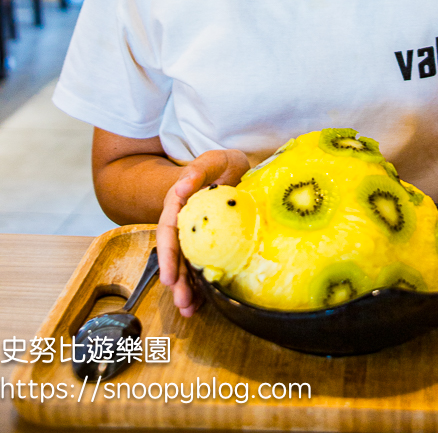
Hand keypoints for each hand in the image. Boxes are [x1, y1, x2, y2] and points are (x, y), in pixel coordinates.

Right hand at [156, 148, 248, 317]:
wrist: (236, 168)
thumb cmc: (223, 165)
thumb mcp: (215, 161)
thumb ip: (199, 170)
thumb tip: (180, 188)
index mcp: (179, 204)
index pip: (168, 232)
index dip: (167, 256)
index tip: (167, 279)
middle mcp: (183, 223)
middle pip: (176, 254)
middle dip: (176, 280)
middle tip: (181, 302)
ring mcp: (195, 235)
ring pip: (186, 263)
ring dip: (186, 287)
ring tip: (188, 310)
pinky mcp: (209, 243)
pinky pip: (201, 265)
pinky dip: (200, 284)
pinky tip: (201, 304)